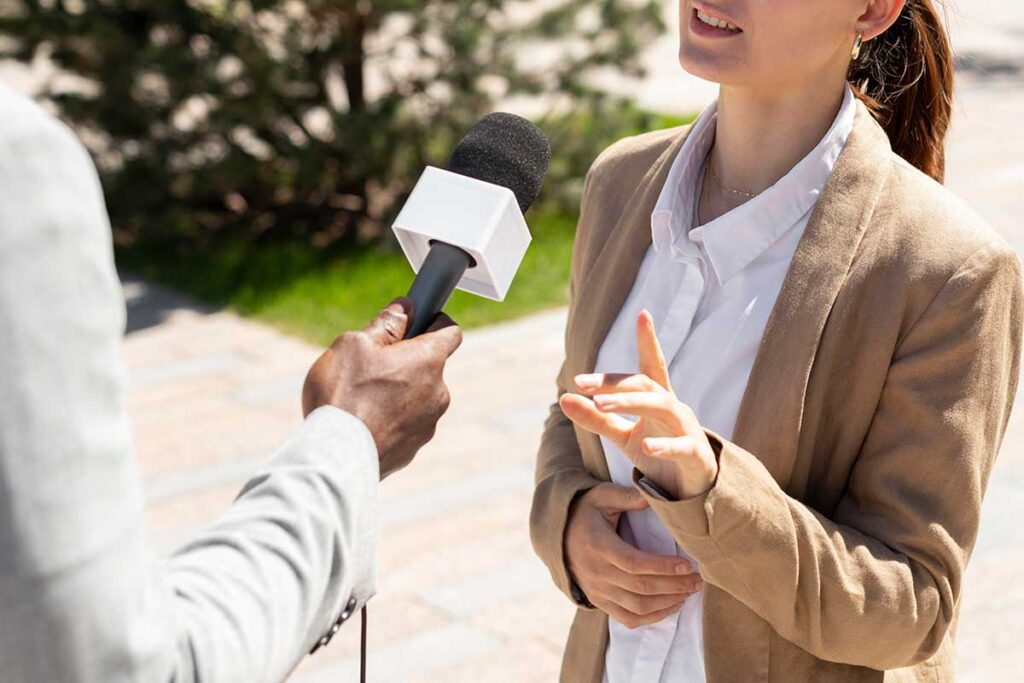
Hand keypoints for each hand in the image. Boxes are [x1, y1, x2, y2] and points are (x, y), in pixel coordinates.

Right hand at [302, 297, 462, 477]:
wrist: (336, 458)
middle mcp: (438, 392)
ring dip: (397, 392)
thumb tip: (406, 309)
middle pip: (428, 366)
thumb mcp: (355, 344)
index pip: (450, 331)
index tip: (412, 323)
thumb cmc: (343, 395)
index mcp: (429, 360)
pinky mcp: (414, 448)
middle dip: (405, 361)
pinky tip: (362, 423)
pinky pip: (406, 424)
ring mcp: (428, 423)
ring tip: (360, 399)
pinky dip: (390, 419)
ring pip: (416, 396)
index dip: (432, 322)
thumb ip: (386, 324)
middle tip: (370, 365)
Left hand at [560, 310, 717, 499]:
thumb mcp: (622, 436)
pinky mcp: (695, 455)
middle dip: (614, 383)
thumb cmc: (658, 454)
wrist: (690, 491)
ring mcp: (687, 429)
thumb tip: (563, 397)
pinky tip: (648, 448)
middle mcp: (673, 407)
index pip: (651, 365)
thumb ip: (596, 418)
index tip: (643, 314)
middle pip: (645, 385)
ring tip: (602, 405)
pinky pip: (681, 447)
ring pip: (661, 407)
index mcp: (657, 399)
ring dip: (630, 404)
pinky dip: (665, 446)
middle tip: (581, 383)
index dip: (648, 341)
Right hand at [565, 483, 702, 628]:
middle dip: (674, 586)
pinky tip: (672, 605)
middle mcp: (597, 573)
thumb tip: (650, 497)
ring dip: (668, 602)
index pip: (634, 563)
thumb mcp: (601, 496)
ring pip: (638, 607)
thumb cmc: (586, 512)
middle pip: (641, 588)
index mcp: (599, 546)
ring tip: (689, 591)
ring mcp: (598, 591)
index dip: (662, 567)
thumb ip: (625, 496)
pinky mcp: (600, 601)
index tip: (687, 564)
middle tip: (697, 580)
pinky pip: (629, 619)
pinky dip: (653, 617)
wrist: (558, 536)